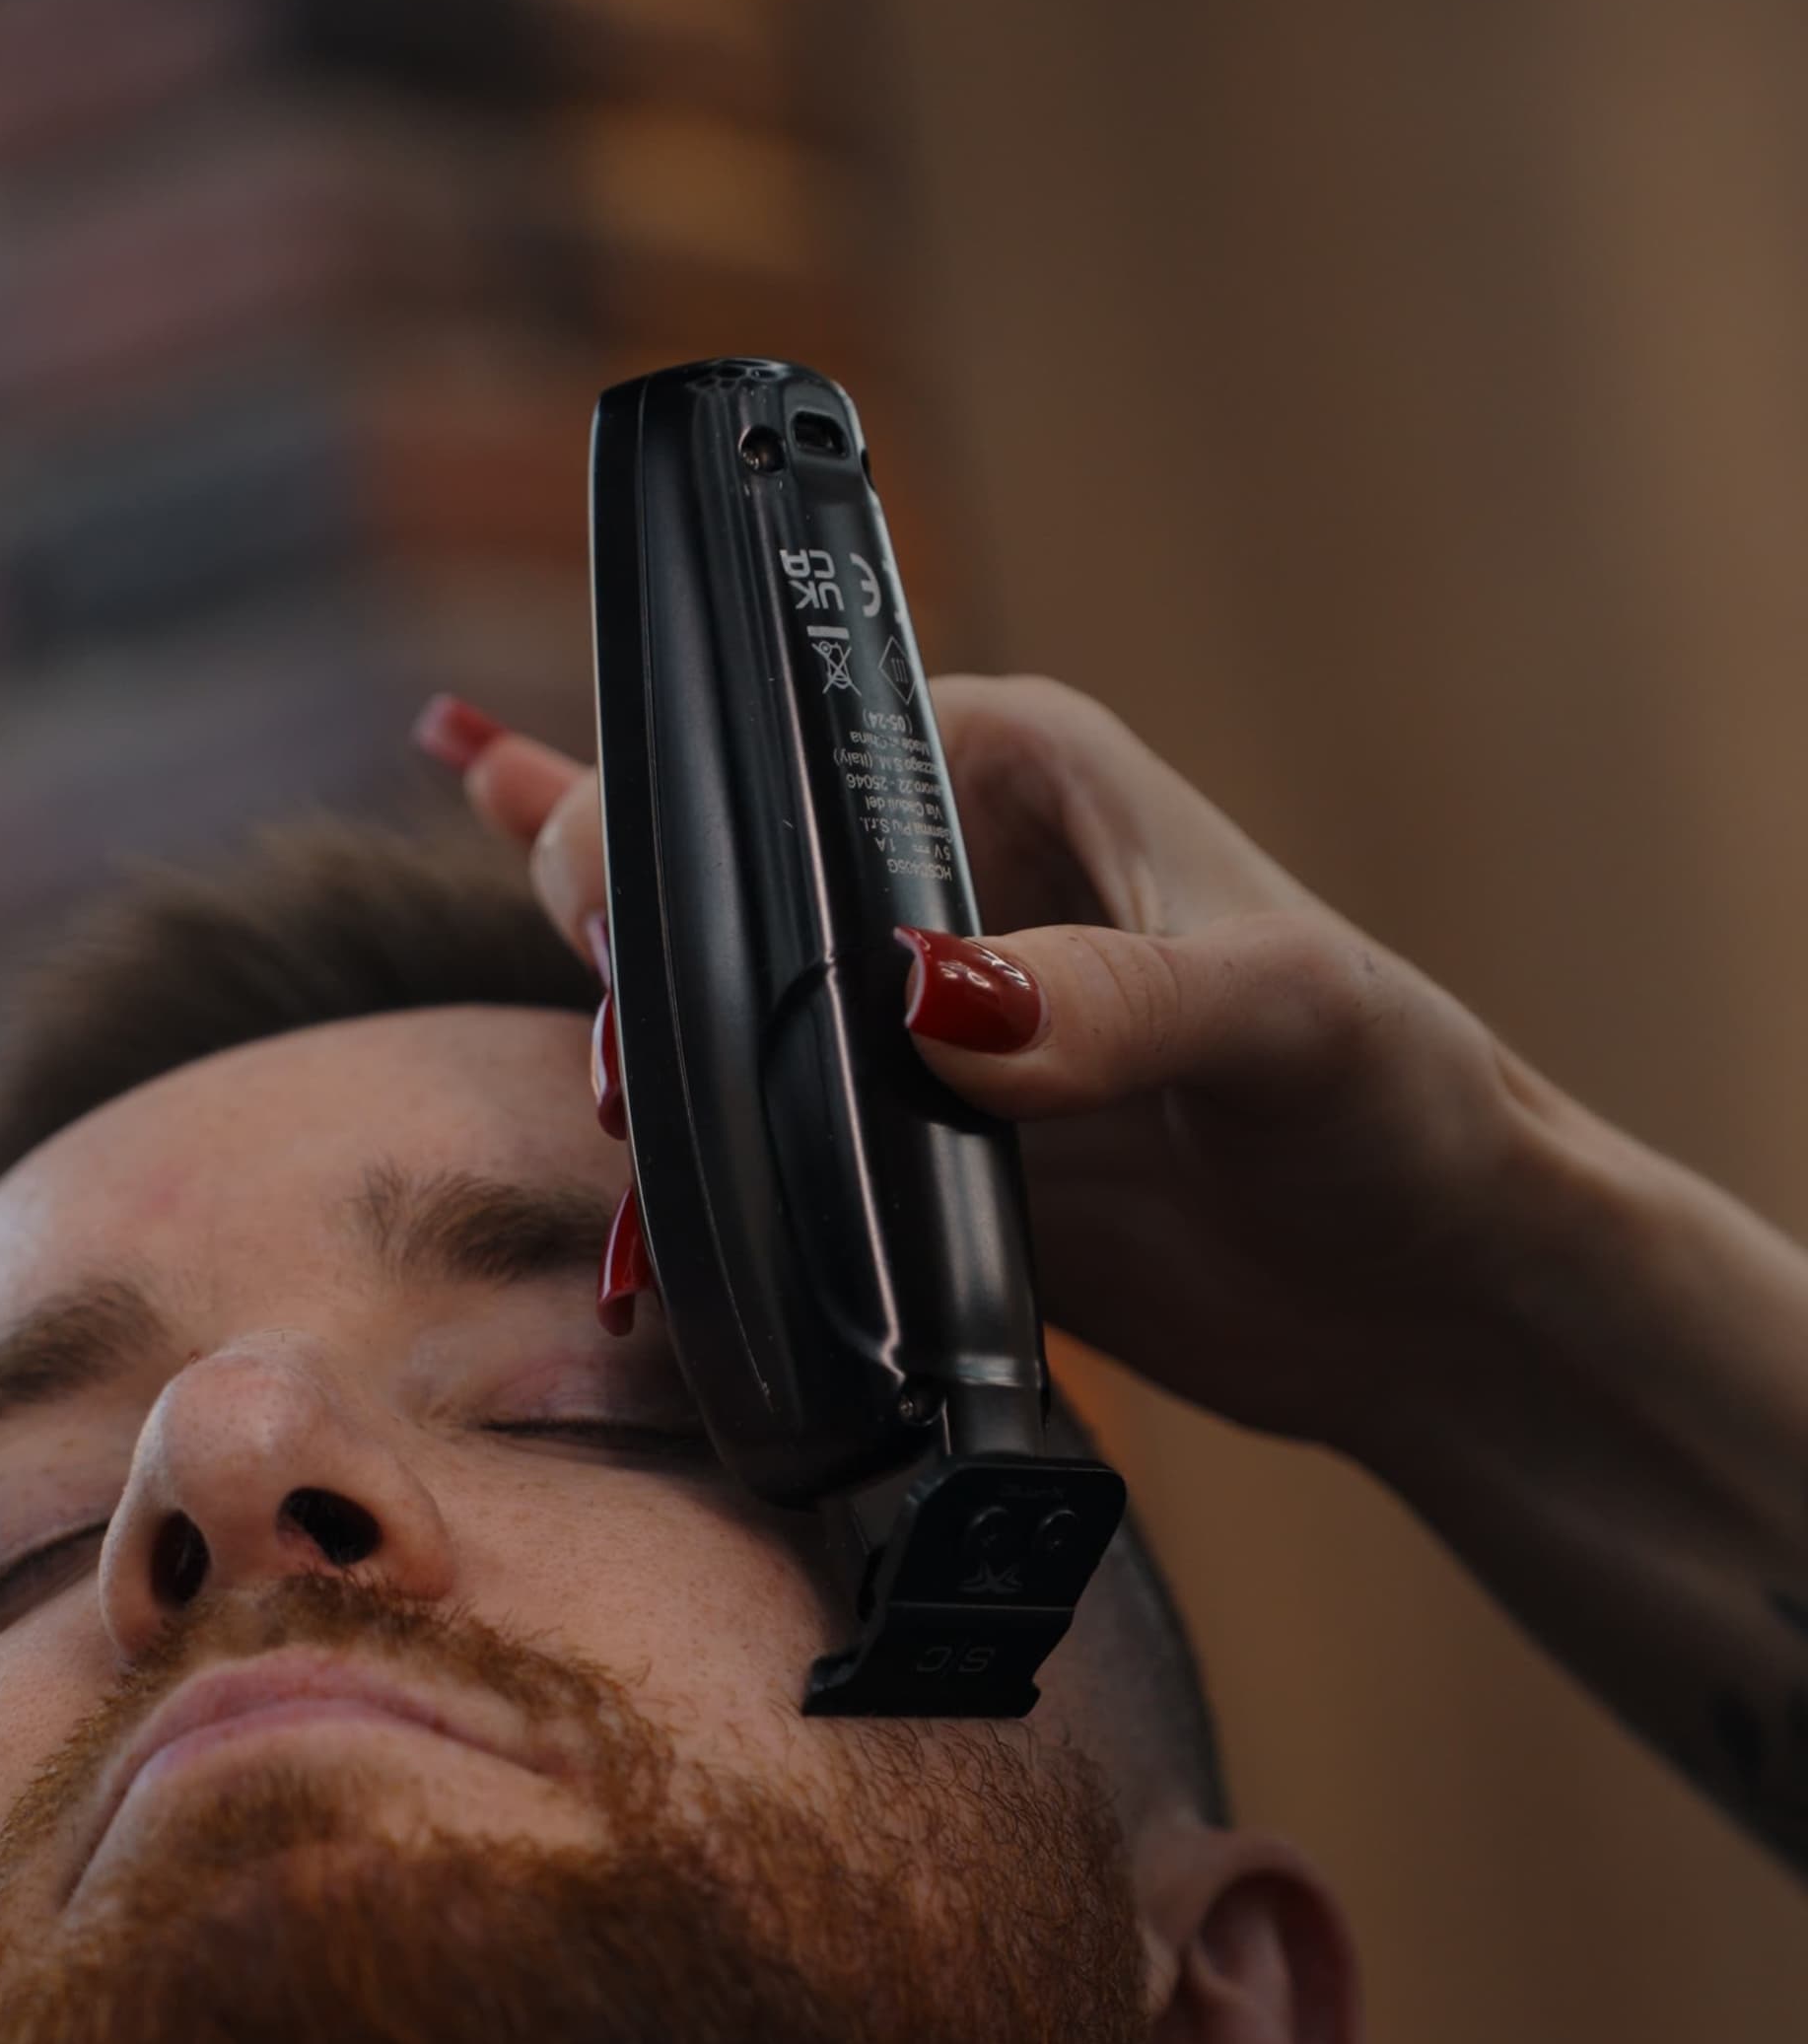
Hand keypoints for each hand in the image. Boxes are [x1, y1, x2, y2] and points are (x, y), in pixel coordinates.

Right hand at [441, 677, 1555, 1461]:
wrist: (1432, 1296)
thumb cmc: (1400, 1104)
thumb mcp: (1276, 1017)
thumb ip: (1109, 1001)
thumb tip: (929, 1001)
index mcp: (1015, 770)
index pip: (794, 747)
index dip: (684, 816)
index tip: (611, 908)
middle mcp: (948, 884)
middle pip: (725, 884)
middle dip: (633, 955)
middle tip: (622, 1073)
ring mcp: (919, 1031)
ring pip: (721, 1019)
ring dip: (649, 1075)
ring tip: (623, 1139)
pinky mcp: (914, 1158)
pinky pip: (763, 1149)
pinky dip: (690, 1180)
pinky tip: (632, 1233)